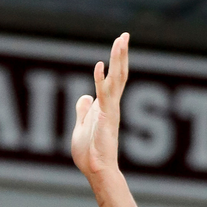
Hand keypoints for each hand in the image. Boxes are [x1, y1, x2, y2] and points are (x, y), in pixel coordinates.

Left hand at [71, 33, 128, 182]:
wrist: (96, 170)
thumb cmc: (90, 154)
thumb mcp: (81, 127)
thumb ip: (83, 111)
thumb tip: (84, 97)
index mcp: (106, 106)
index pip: (114, 79)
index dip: (116, 61)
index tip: (119, 43)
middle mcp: (112, 106)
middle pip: (119, 74)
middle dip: (121, 54)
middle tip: (125, 35)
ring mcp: (110, 111)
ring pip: (116, 80)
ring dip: (118, 60)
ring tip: (121, 41)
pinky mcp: (105, 119)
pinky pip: (104, 96)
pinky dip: (100, 80)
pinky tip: (99, 66)